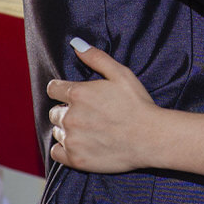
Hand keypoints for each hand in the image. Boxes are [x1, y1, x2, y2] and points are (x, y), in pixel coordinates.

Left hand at [47, 39, 159, 173]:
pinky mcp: (76, 159)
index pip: (53, 89)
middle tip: (88, 115)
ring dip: (67, 130)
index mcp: (78, 94)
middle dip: (67, 111)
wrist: (151, 138)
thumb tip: (76, 44)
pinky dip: (64, 149)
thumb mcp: (121, 74)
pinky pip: (56, 153)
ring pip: (57, 132)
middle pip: (54, 112)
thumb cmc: (138, 104)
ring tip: (90, 130)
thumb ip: (96, 58)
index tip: (74, 96)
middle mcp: (70, 117)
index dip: (62, 91)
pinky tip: (81, 144)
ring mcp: (72, 140)